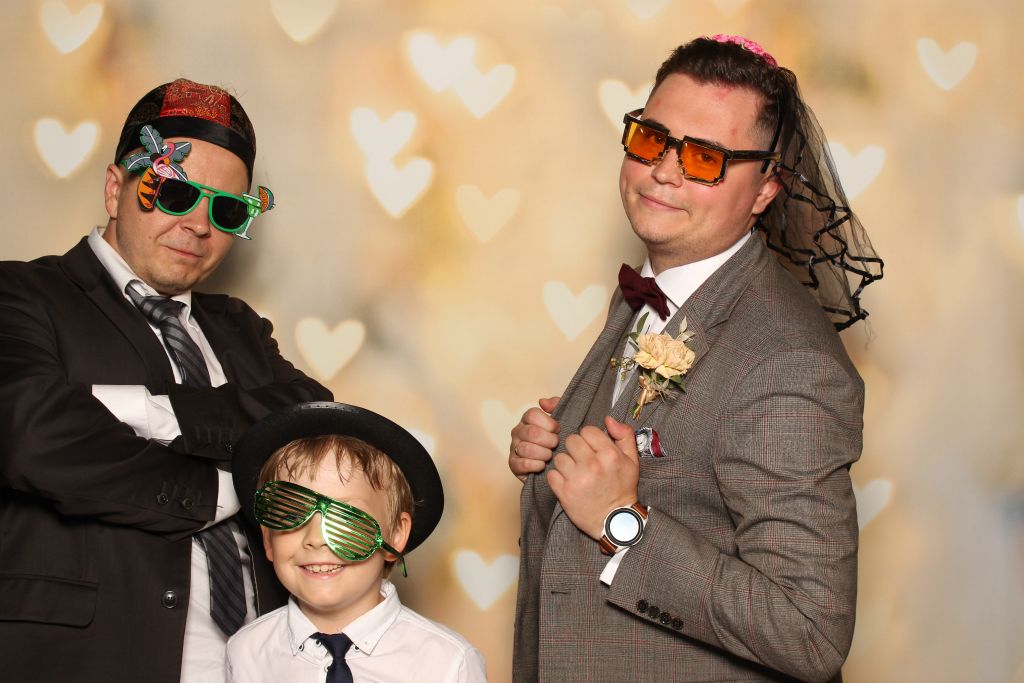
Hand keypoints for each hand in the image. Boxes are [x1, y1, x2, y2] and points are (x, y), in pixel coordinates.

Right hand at [509, 396, 559, 481]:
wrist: (558, 464)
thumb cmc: (558, 439)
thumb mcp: (563, 419)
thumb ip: (556, 404)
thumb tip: (542, 402)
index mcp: (527, 419)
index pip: (532, 415)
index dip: (549, 423)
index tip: (558, 430)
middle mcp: (518, 431)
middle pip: (532, 432)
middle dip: (549, 440)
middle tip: (556, 444)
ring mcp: (514, 448)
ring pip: (527, 449)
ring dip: (544, 454)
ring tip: (550, 456)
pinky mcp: (513, 465)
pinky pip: (523, 464)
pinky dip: (536, 466)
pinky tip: (543, 465)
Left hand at [546, 416, 639, 539]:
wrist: (615, 521)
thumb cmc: (623, 488)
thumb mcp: (632, 460)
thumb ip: (624, 435)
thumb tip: (608, 419)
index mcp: (610, 455)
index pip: (587, 430)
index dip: (588, 438)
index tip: (592, 448)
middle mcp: (593, 465)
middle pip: (571, 441)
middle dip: (575, 449)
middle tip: (582, 460)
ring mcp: (577, 479)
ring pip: (559, 457)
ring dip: (565, 464)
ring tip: (575, 473)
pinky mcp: (565, 493)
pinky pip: (551, 474)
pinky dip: (557, 478)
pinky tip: (568, 483)